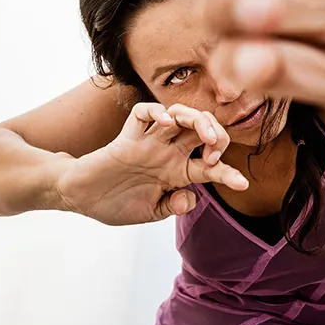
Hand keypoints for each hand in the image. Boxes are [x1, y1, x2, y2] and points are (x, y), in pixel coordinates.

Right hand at [57, 103, 248, 225]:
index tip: (243, 183)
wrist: (81, 198)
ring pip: (180, 115)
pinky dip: (158, 112)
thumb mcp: (150, 212)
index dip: (228, 173)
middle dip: (218, 135)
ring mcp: (148, 142)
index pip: (210, 166)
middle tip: (215, 151)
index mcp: (176, 172)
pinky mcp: (127, 137)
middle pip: (201, 130)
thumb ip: (172, 206)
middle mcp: (166, 153)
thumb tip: (193, 198)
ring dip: (197, 119)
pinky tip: (168, 123)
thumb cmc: (114, 203)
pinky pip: (145, 113)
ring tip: (204, 136)